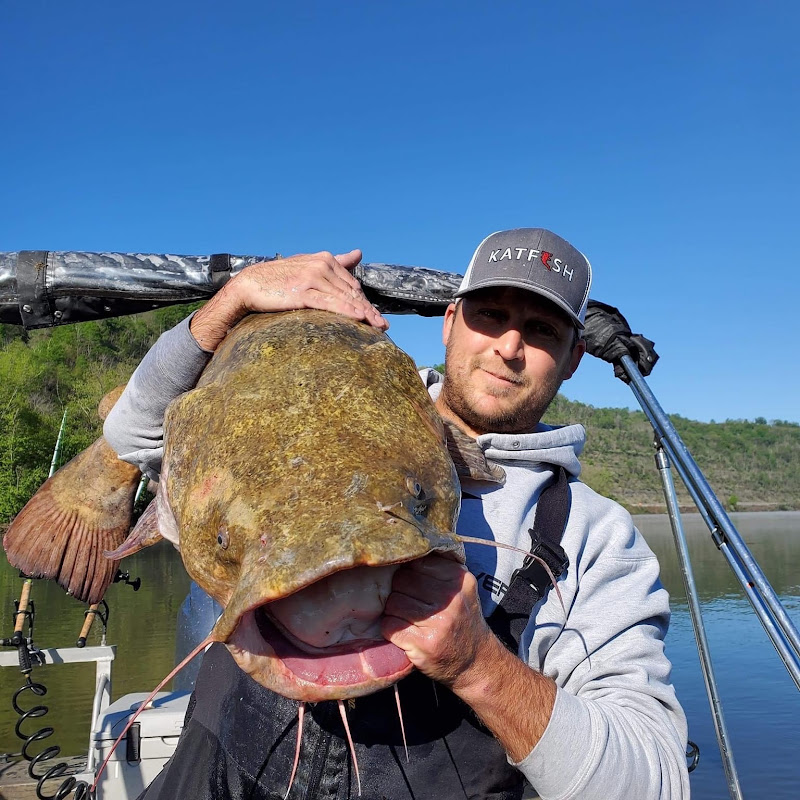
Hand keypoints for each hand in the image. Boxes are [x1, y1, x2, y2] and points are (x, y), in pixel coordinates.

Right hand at [190, 249, 387, 350]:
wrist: (249, 285)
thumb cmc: (279, 278)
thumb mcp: (309, 265)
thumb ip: (337, 262)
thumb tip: (358, 253)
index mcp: (325, 260)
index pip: (351, 284)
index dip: (365, 301)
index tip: (376, 316)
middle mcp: (321, 266)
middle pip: (351, 292)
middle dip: (369, 310)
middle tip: (383, 326)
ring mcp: (313, 279)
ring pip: (344, 298)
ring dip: (364, 314)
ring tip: (377, 327)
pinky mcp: (303, 293)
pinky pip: (330, 303)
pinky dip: (347, 311)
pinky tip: (360, 319)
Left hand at [380, 554, 495, 689]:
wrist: (476, 663)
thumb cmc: (462, 621)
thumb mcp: (461, 590)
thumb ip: (439, 569)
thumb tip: (405, 551)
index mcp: (459, 579)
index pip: (417, 562)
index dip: (409, 572)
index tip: (412, 583)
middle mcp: (450, 599)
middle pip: (402, 580)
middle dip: (399, 591)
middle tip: (409, 603)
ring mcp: (437, 622)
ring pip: (393, 602)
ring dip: (393, 611)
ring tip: (407, 619)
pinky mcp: (423, 644)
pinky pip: (390, 625)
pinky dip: (390, 629)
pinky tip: (404, 632)